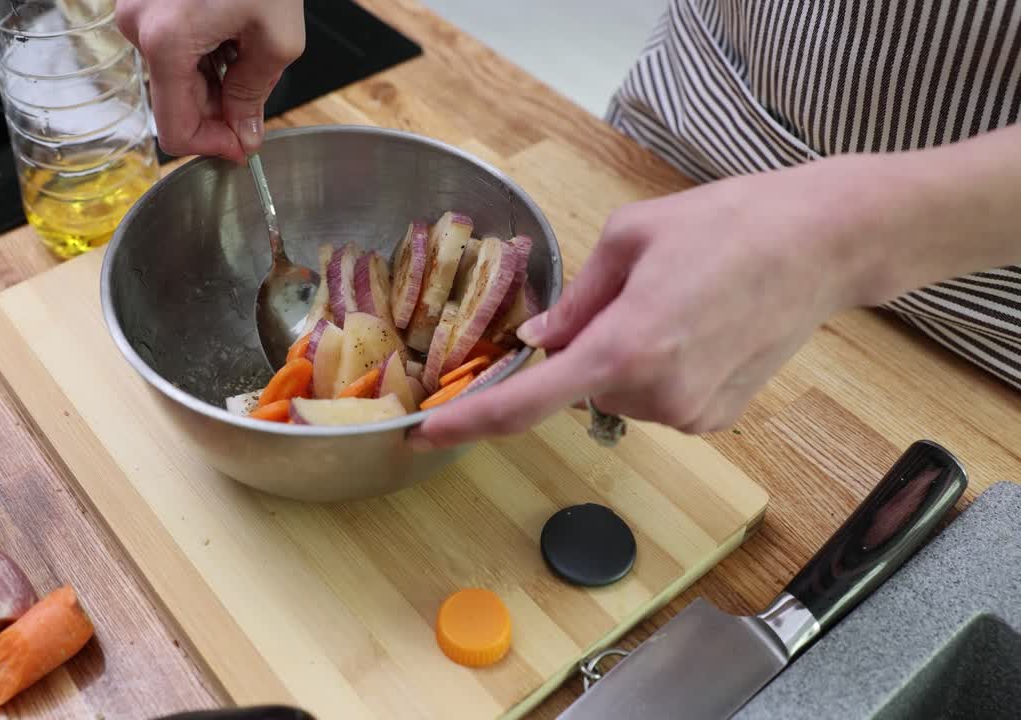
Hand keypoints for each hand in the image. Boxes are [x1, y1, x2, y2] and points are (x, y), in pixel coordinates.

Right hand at [115, 0, 304, 161]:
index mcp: (165, 42)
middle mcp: (137, 26)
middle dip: (217, 112)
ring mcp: (135, 9)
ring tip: (249, 51)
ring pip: (173, 74)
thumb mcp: (277, 36)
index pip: (174, 131)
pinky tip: (232, 33)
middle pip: (174, 102)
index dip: (212, 146)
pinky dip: (203, 52)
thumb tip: (244, 132)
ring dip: (212, 80)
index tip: (243, 145)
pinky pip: (169, 44)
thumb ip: (255, 93)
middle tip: (256, 107)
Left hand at [414, 160, 874, 446]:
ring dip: (621, 359)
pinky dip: (655, 371)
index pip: (527, 404)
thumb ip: (576, 300)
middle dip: (578, 351)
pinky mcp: (714, 419)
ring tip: (676, 303)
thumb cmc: (728, 224)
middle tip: (626, 295)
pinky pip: (656, 399)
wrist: (823, 244)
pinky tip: (696, 330)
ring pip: (616, 393)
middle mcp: (654, 394)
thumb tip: (539, 339)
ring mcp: (689, 414)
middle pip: (576, 387)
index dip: (469, 424)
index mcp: (624, 347)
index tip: (425, 434)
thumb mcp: (630, 237)